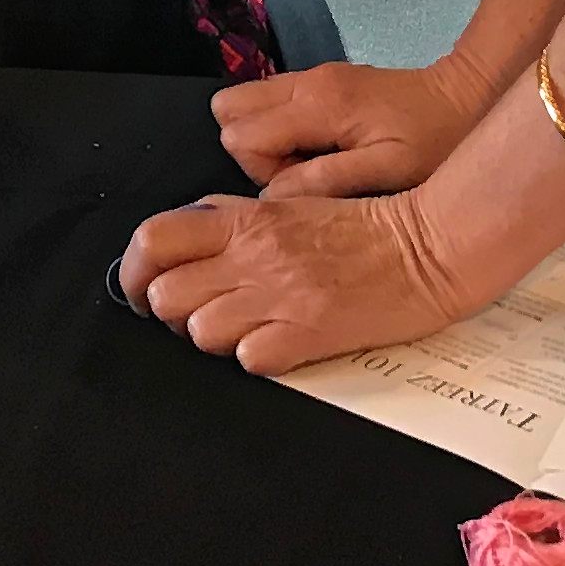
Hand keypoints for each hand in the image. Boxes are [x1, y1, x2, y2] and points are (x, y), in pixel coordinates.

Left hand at [118, 191, 482, 374]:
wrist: (431, 246)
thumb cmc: (367, 227)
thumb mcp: (292, 205)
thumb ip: (236, 220)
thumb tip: (188, 241)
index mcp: (247, 219)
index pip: (154, 239)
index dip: (133, 270)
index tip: (142, 287)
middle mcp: (255, 256)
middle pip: (165, 296)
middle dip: (174, 312)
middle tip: (200, 313)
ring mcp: (280, 297)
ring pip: (200, 333)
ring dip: (216, 337)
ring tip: (247, 328)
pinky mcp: (309, 334)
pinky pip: (249, 360)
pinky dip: (257, 357)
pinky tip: (279, 343)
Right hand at [214, 56, 495, 199]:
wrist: (468, 94)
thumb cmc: (435, 140)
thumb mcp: (388, 170)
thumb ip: (326, 181)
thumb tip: (271, 197)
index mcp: (318, 104)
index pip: (240, 136)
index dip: (262, 170)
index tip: (306, 182)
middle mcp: (305, 83)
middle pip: (230, 112)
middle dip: (254, 152)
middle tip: (303, 172)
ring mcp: (311, 78)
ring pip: (246, 104)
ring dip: (268, 141)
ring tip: (315, 163)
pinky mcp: (322, 81)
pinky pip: (273, 103)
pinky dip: (282, 130)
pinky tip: (323, 150)